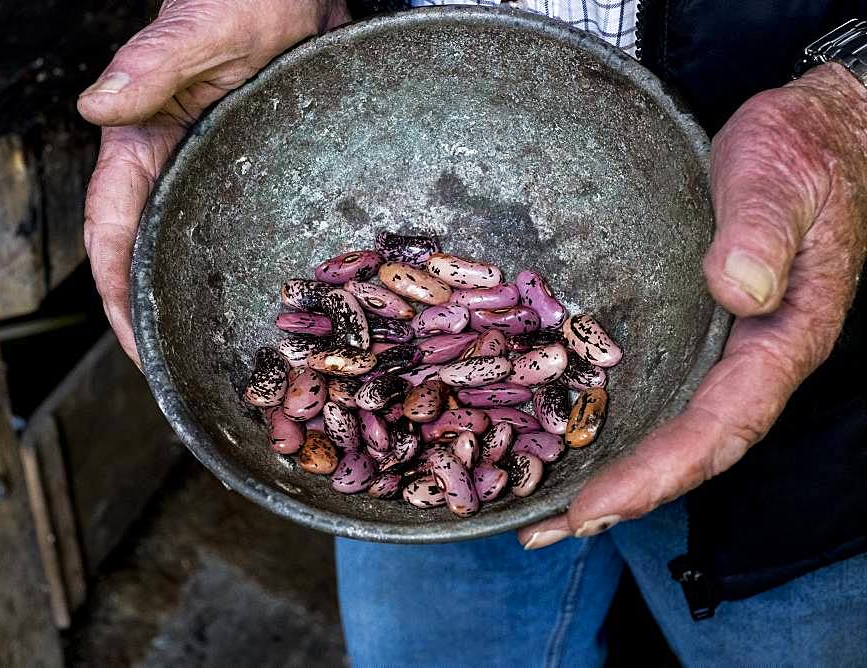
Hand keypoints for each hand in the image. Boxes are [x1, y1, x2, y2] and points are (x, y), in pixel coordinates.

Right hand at [79, 0, 349, 363]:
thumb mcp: (200, 31)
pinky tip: (264, 309)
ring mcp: (205, 178)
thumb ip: (151, 63)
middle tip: (180, 376)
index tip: (137, 344)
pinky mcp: (244, 179)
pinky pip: (232, 236)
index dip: (117, 293)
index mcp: (139, 142)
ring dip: (192, 305)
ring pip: (186, 254)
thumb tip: (96, 107)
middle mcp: (167, 170)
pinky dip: (235, 275)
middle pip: (145, 257)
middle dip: (154, 318)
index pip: (112, 231)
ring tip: (218, 361)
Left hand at [518, 63, 866, 549]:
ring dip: (612, 476)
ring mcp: (722, 348)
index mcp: (784, 338)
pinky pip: (657, 390)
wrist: (817, 134)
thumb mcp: (783, 180)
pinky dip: (614, 425)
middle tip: (546, 531)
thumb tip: (738, 291)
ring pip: (670, 428)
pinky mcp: (695, 329)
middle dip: (622, 496)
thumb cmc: (803, 151)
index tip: (597, 507)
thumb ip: (763, 233)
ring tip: (544, 513)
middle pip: (689, 448)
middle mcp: (751, 358)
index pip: (721, 425)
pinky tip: (566, 438)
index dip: (660, 472)